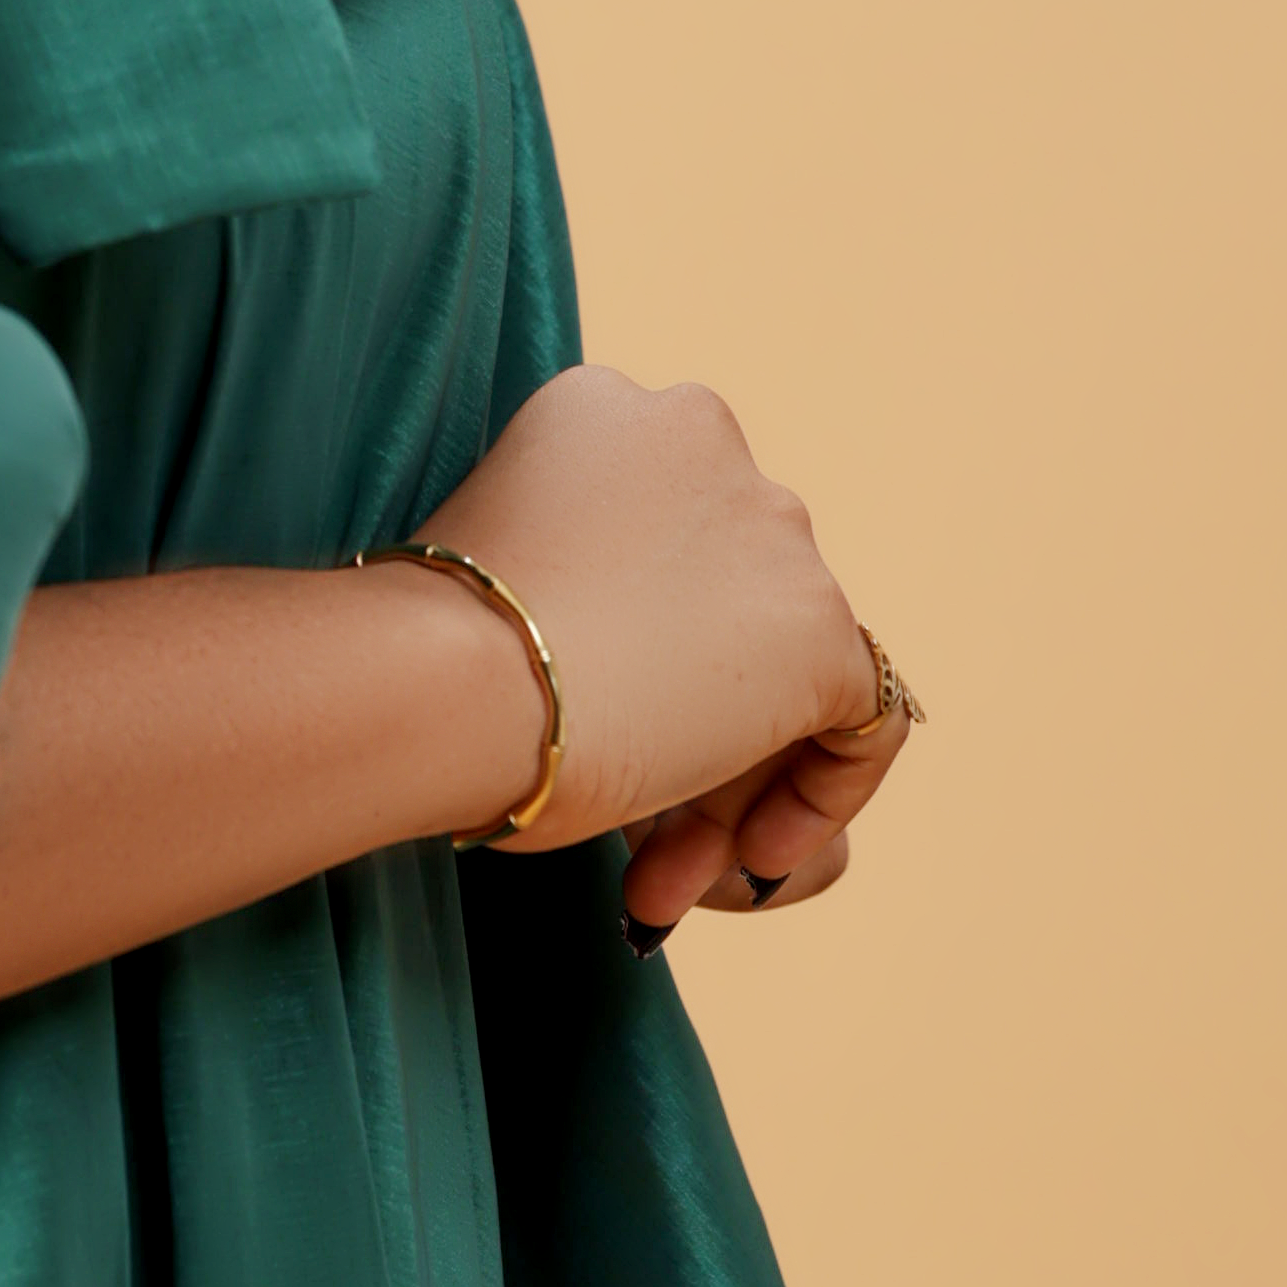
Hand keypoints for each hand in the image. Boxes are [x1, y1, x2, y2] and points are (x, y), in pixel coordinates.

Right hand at [415, 364, 911, 918]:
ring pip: (779, 668)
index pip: (658, 532)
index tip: (577, 722)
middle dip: (684, 723)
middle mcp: (701, 435)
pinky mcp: (821, 625)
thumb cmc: (424, 653)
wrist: (447, 678)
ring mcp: (771, 528)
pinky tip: (747, 857)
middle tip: (626, 838)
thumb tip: (615, 681)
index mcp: (605, 412)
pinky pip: (862, 721)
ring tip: (661, 874)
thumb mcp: (494, 581)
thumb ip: (565, 592)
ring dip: (728, 780)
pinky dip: (818, 796)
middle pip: (723, 601)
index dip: (630, 643)